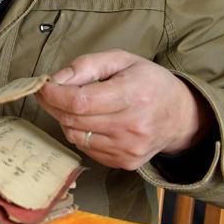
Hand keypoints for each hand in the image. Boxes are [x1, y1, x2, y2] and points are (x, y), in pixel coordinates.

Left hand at [35, 49, 213, 169]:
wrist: (181, 116)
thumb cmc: (149, 82)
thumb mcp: (122, 60)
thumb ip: (87, 65)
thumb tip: (57, 79)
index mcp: (134, 95)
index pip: (80, 101)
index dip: (54, 94)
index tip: (42, 85)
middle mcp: (133, 126)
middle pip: (74, 120)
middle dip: (53, 105)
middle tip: (48, 92)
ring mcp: (129, 149)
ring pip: (76, 136)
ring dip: (65, 119)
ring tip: (73, 105)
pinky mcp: (125, 162)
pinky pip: (86, 148)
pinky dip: (80, 133)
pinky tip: (90, 121)